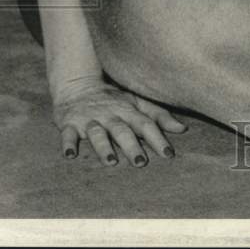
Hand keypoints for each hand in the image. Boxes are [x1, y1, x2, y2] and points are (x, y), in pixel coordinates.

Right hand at [53, 76, 186, 165]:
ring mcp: (89, 119)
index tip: (169, 155)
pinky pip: (67, 134)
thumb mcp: (137, 103)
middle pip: (122, 130)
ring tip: (111, 162)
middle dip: (132, 146)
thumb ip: (158, 116)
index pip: (146, 124)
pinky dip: (68, 144)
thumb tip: (182, 129)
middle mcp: (110, 114)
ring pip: (97, 133)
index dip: (158, 138)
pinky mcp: (69, 124)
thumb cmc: (114, 99)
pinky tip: (70, 155)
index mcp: (128, 110)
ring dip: (103, 147)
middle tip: (141, 163)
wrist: (78, 85)